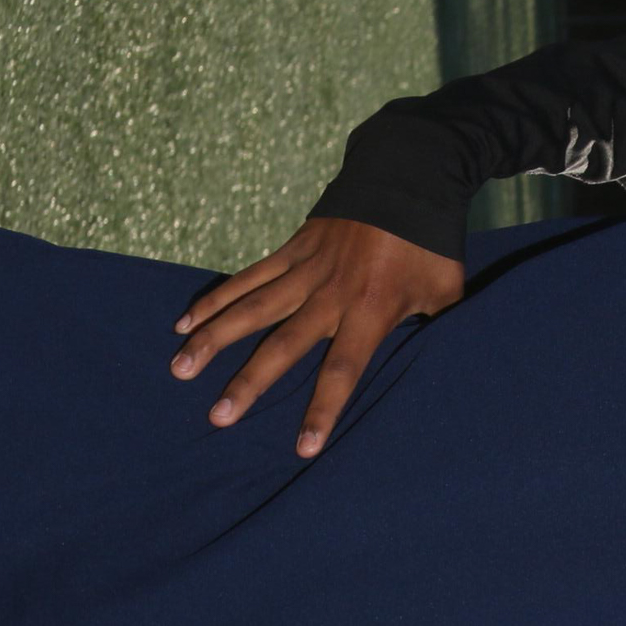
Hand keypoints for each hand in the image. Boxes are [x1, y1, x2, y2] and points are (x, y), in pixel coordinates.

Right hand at [170, 218, 463, 454]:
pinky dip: (215, 299)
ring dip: (213, 339)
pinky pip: (247, 278)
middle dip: (249, 383)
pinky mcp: (291, 250)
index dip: (322, 409)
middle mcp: (331, 294)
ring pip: (250, 309)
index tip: (303, 447)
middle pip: (282, 345)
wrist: (407, 178)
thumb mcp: (446, 292)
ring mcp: (306, 269)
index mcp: (372, 311)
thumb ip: (432, 329)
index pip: (343, 370)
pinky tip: (185, 323)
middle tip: (218, 418)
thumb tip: (431, 362)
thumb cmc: (430, 245)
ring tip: (179, 369)